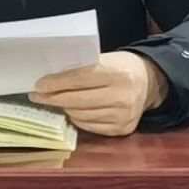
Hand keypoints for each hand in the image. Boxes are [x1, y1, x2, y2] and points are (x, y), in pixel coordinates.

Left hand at [29, 51, 169, 136]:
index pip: (79, 79)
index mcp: (117, 72)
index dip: (56, 83)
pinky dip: (78, 119)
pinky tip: (72, 111)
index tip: (39, 85)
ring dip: (64, 109)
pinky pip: (90, 127)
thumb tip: (50, 79)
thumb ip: (82, 68)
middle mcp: (122, 95)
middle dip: (53, 99)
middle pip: (77, 100)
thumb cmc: (121, 66)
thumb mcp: (106, 59)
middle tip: (37, 96)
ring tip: (55, 102)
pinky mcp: (123, 129)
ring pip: (81, 115)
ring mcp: (123, 115)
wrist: (150, 82)